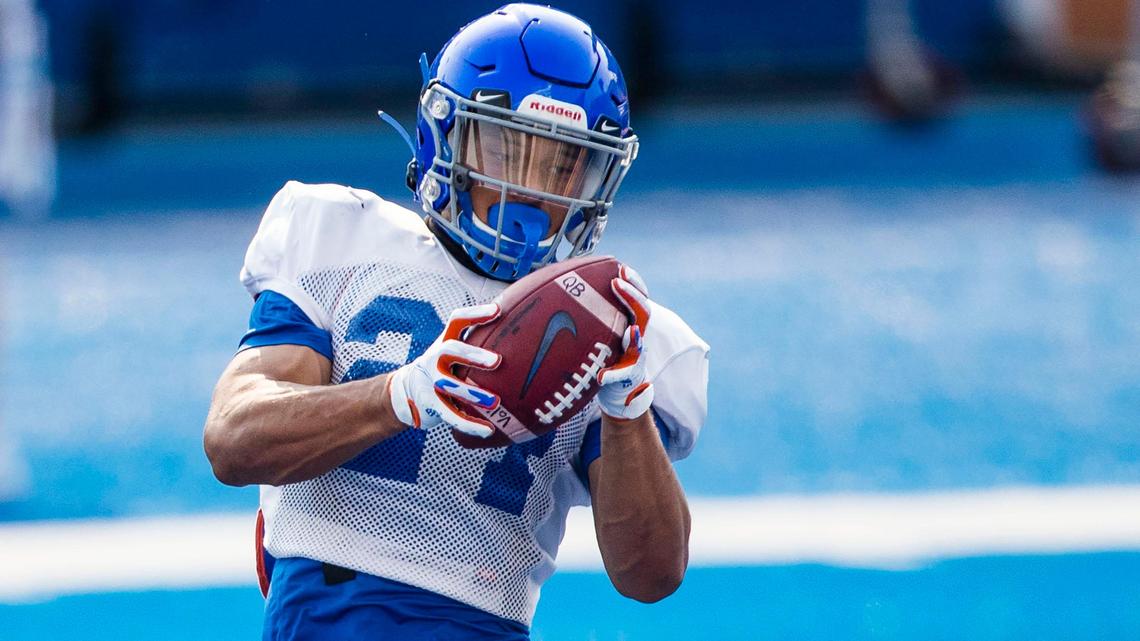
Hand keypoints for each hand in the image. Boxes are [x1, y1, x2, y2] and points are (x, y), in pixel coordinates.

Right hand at [386, 303, 501, 437]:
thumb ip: (475, 343)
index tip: (497, 311)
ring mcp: (430, 382)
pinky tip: (488, 431)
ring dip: (473, 394)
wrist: (404, 393)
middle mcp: (435, 358)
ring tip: (495, 402)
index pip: (457, 320)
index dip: (475, 314)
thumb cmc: (440, 369)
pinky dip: (470, 425)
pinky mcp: (429, 405)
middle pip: (450, 350)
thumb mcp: (451, 352)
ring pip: (450, 386)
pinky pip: (451, 416)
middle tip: (496, 361)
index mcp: (443, 342)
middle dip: (472, 354)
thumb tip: (515, 330)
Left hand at [597, 266, 653, 421]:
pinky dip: (611, 375)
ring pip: (639, 345)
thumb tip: (562, 286)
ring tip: (631, 331)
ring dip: (634, 339)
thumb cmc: (606, 351)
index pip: (638, 296)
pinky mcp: (627, 376)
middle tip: (617, 283)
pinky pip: (621, 375)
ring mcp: (635, 356)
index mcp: (631, 320)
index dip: (633, 282)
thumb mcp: (601, 328)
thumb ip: (592, 311)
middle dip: (633, 297)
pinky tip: (601, 376)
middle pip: (644, 313)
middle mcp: (637, 335)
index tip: (621, 267)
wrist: (618, 386)